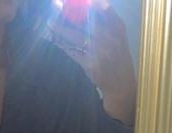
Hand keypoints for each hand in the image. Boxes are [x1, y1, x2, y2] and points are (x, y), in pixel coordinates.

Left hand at [48, 1, 136, 124]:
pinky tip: (56, 41)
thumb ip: (109, 21)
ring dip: (60, 29)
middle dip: (69, 12)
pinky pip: (73, 53)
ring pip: (76, 36)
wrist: (121, 84)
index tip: (83, 0)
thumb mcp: (119, 37)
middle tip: (55, 6)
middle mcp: (109, 39)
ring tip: (50, 23)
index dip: (93, 4)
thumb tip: (92, 5)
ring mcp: (99, 52)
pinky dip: (64, 46)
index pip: (105, 10)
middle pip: (86, 21)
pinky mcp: (90, 65)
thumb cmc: (119, 57)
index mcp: (118, 29)